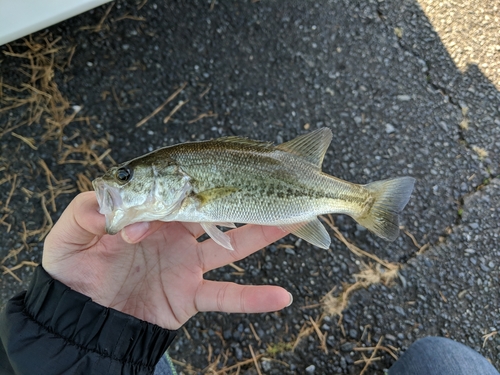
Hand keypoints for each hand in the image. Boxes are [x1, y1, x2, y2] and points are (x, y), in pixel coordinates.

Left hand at [42, 192, 291, 329]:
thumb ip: (85, 214)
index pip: (180, 190)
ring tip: (297, 217)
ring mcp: (187, 266)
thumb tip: (114, 210)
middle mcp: (175, 236)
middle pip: (217, 210)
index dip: (185, 188)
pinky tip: (282, 296)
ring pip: (232, 246)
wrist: (80, 322)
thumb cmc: (73, 276)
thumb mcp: (68, 240)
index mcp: (152, 216)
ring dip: (263, 233)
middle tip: (277, 179)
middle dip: (245, 195)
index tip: (183, 197)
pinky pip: (227, 297)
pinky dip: (254, 299)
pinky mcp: (190, 297)